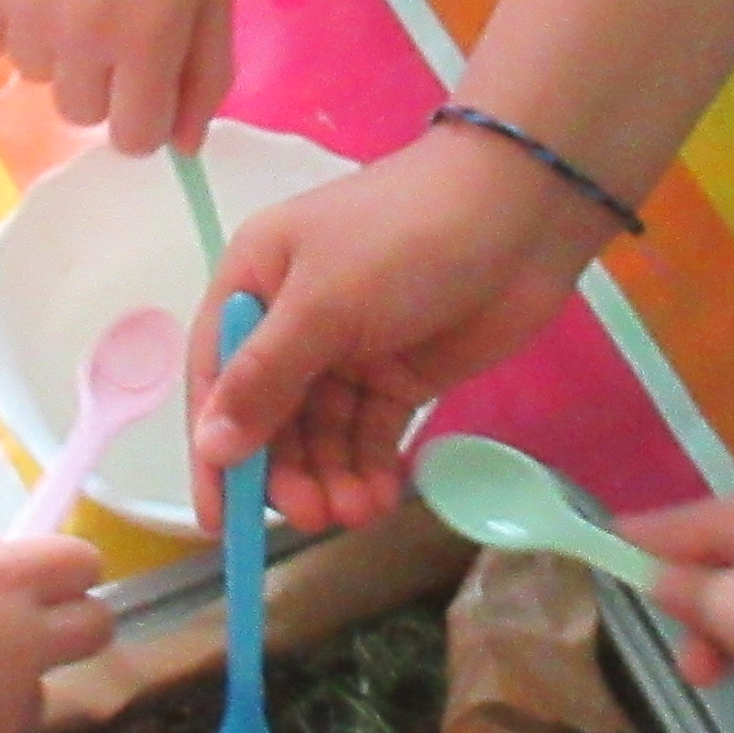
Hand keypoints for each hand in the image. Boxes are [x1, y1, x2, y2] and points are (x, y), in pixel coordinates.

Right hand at [0, 0, 235, 152]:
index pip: (134, 138)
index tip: (146, 78)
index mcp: (148, 38)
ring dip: (54, 47)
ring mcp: (25, 7)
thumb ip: (206, 71)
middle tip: (113, 15)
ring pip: (33, 76)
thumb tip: (183, 145)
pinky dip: (8, 23)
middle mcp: (82, 34)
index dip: (144, 116)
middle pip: (80, 113)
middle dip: (101, 79)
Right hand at [0, 533, 113, 732]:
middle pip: (97, 629)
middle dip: (73, 626)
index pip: (82, 562)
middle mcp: (24, 645)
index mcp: (2, 582)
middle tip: (28, 634)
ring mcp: (11, 711)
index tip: (44, 582)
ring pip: (35, 696)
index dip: (65, 572)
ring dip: (3, 692)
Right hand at [194, 133, 604, 536]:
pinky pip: (371, 433)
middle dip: (286, 471)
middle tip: (312, 517)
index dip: (213, 449)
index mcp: (254, 284)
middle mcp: (293, 320)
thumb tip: (211, 446)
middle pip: (271, 416)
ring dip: (332, 476)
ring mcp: (350, 350)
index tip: (220, 520)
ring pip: (323, 433)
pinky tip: (380, 497)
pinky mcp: (401, 374)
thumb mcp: (323, 304)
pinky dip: (371, 467)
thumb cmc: (405, 240)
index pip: (216, 378)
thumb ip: (265, 380)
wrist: (522, 212)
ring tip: (357, 512)